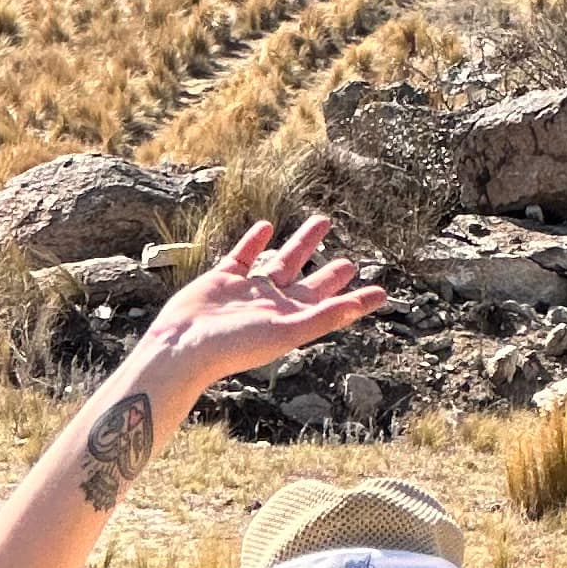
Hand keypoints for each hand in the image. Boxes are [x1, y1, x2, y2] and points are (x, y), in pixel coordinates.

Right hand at [146, 216, 385, 392]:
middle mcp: (274, 305)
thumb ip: (320, 318)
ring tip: (323, 221)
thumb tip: (356, 307)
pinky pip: (245, 254)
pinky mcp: (224, 277)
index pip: (332, 307)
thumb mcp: (284, 332)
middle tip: (351, 261)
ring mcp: (249, 290)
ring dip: (302, 243)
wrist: (184, 345)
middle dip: (330, 273)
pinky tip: (266, 227)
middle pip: (310, 284)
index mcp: (291, 320)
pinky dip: (256, 240)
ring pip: (282, 261)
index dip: (357, 300)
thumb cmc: (234, 346)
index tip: (381, 292)